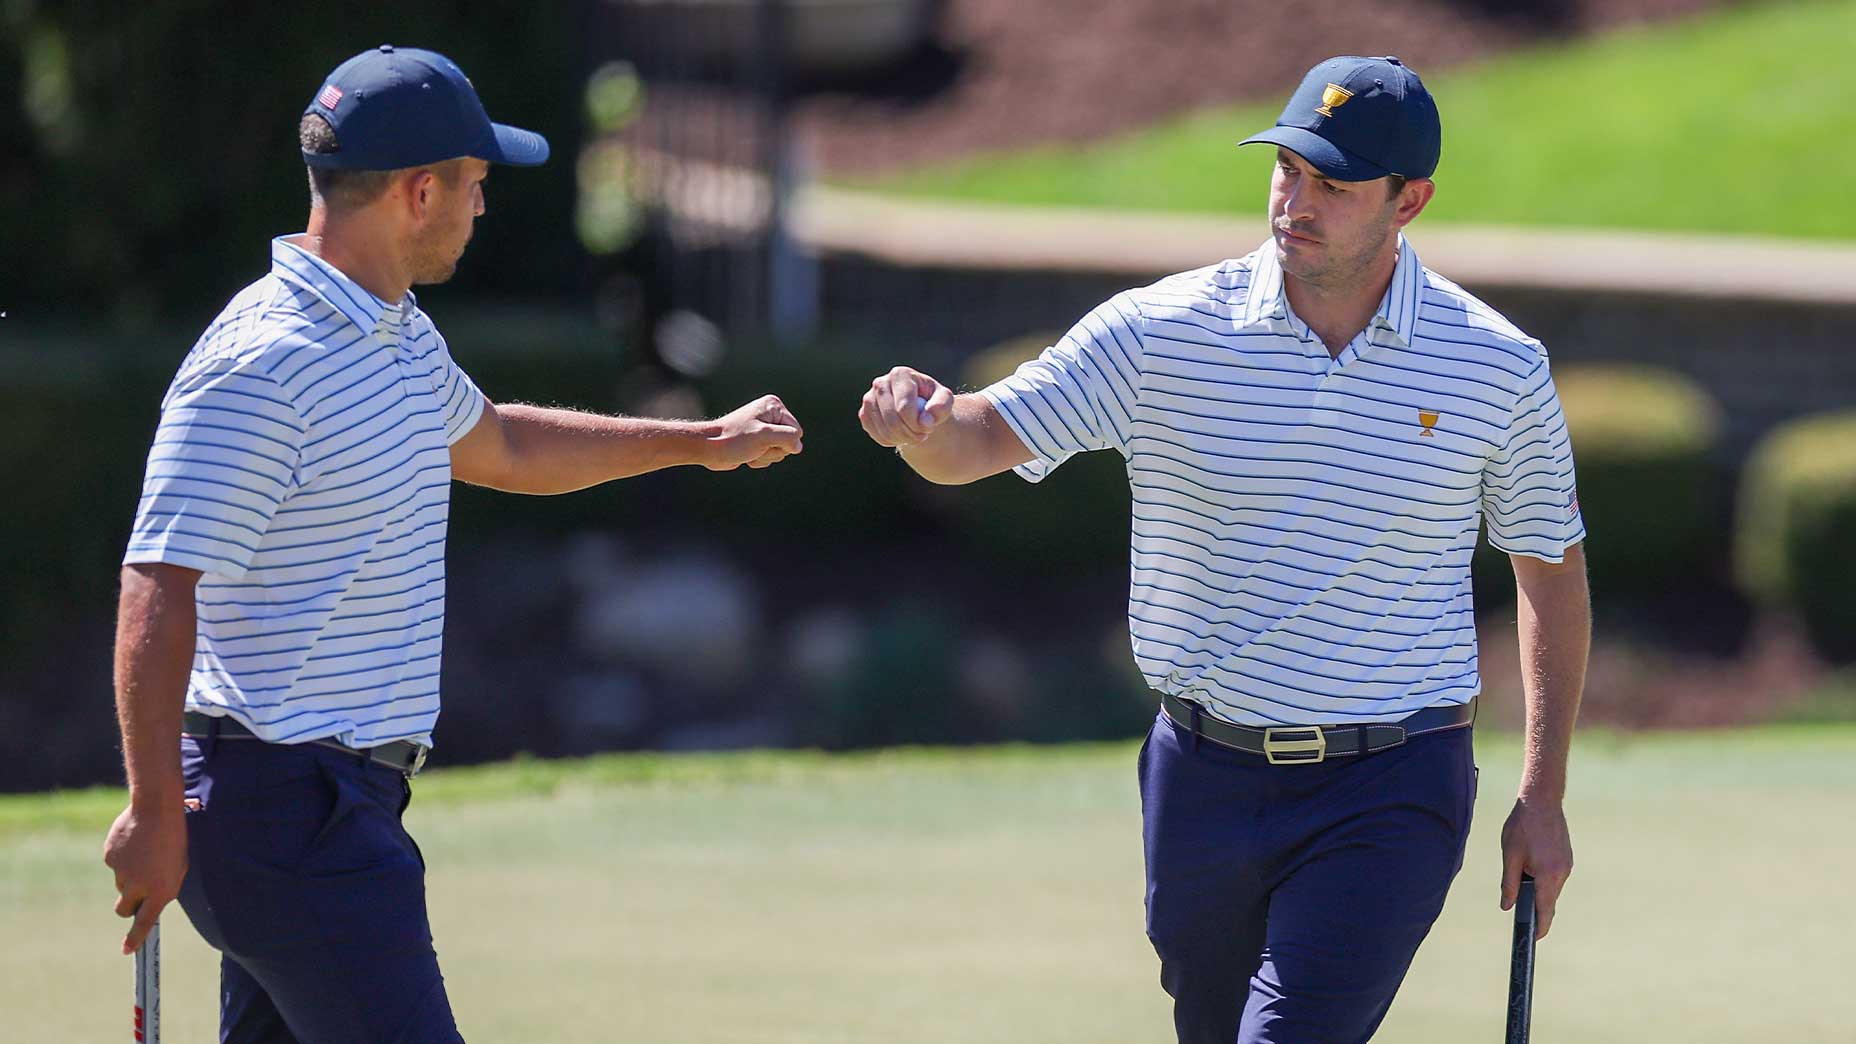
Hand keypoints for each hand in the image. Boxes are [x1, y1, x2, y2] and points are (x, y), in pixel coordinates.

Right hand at [103, 801, 188, 954]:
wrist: (157, 809)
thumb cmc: (175, 838)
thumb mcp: (178, 866)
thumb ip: (164, 887)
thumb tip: (148, 903)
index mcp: (161, 889)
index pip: (145, 922)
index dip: (135, 938)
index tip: (127, 951)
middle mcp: (139, 886)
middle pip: (124, 909)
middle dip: (128, 906)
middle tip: (138, 891)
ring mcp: (122, 873)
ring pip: (121, 884)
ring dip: (130, 875)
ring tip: (146, 852)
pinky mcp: (109, 859)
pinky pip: (115, 865)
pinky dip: (123, 857)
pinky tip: (135, 841)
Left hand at [704, 394, 802, 470]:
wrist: (709, 448)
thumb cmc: (733, 439)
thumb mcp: (764, 436)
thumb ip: (787, 437)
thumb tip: (798, 447)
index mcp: (774, 406)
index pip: (796, 431)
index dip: (783, 442)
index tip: (763, 440)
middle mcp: (771, 414)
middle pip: (790, 442)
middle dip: (773, 450)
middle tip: (755, 446)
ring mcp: (765, 427)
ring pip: (781, 451)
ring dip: (766, 456)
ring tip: (749, 450)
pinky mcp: (758, 440)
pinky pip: (771, 455)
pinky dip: (760, 459)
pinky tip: (747, 455)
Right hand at [859, 366, 955, 447]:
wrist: (918, 407)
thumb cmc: (932, 401)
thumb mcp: (944, 400)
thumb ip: (941, 407)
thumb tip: (925, 421)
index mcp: (900, 374)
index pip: (904, 407)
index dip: (917, 424)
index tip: (928, 428)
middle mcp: (880, 383)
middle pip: (892, 420)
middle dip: (910, 434)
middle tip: (922, 436)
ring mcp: (869, 398)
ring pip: (884, 429)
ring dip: (902, 439)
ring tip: (913, 435)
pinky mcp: (864, 413)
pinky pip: (876, 434)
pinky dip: (891, 441)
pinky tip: (900, 435)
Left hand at [1499, 796, 1572, 939]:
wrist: (1541, 801)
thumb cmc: (1522, 827)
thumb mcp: (1509, 856)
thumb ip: (1509, 884)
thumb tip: (1507, 906)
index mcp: (1548, 875)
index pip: (1545, 910)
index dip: (1539, 927)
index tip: (1534, 938)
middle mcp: (1562, 874)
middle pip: (1549, 901)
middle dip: (1536, 907)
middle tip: (1520, 910)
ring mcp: (1567, 866)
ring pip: (1552, 888)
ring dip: (1539, 888)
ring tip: (1522, 873)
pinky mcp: (1567, 858)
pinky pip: (1555, 876)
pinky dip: (1544, 877)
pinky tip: (1532, 865)